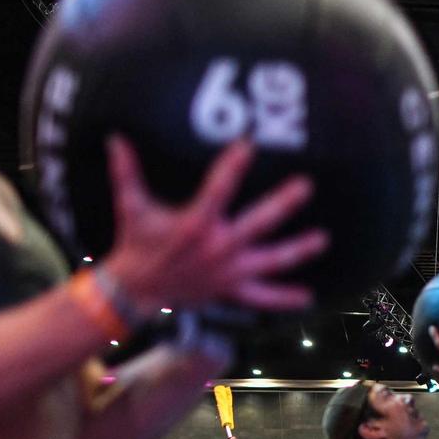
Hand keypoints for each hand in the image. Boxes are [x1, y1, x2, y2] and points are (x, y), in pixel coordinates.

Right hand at [101, 135, 327, 313]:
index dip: (233, 165)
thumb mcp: (131, 208)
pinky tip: (308, 297)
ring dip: (297, 251)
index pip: (219, 189)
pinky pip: (262, 297)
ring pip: (270, 261)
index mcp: (196, 224)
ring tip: (322, 239)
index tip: (248, 145)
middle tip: (305, 185)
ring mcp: (229, 271)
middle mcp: (218, 248)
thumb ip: (126, 173)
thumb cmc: (137, 244)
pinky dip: (284, 299)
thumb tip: (115, 139)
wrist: (136, 291)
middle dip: (283, 204)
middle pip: (258, 223)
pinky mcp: (231, 290)